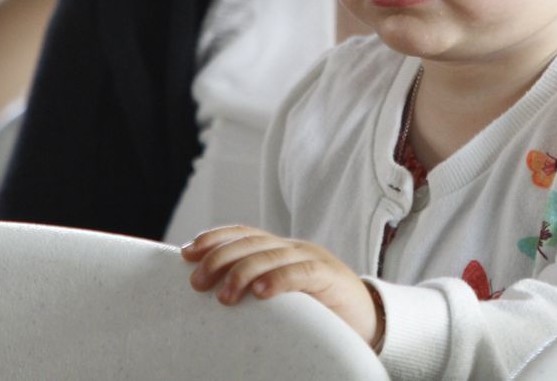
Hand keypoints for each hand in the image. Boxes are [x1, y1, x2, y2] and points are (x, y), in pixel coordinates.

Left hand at [182, 226, 381, 346]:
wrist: (369, 322)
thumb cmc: (319, 314)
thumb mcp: (281, 299)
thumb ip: (255, 291)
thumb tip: (212, 298)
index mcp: (279, 251)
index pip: (242, 234)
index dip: (214, 238)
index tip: (186, 252)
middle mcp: (293, 248)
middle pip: (250, 243)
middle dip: (219, 258)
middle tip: (197, 283)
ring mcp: (312, 259)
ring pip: (271, 255)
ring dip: (242, 272)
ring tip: (224, 296)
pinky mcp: (330, 277)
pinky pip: (301, 273)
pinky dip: (279, 280)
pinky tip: (261, 292)